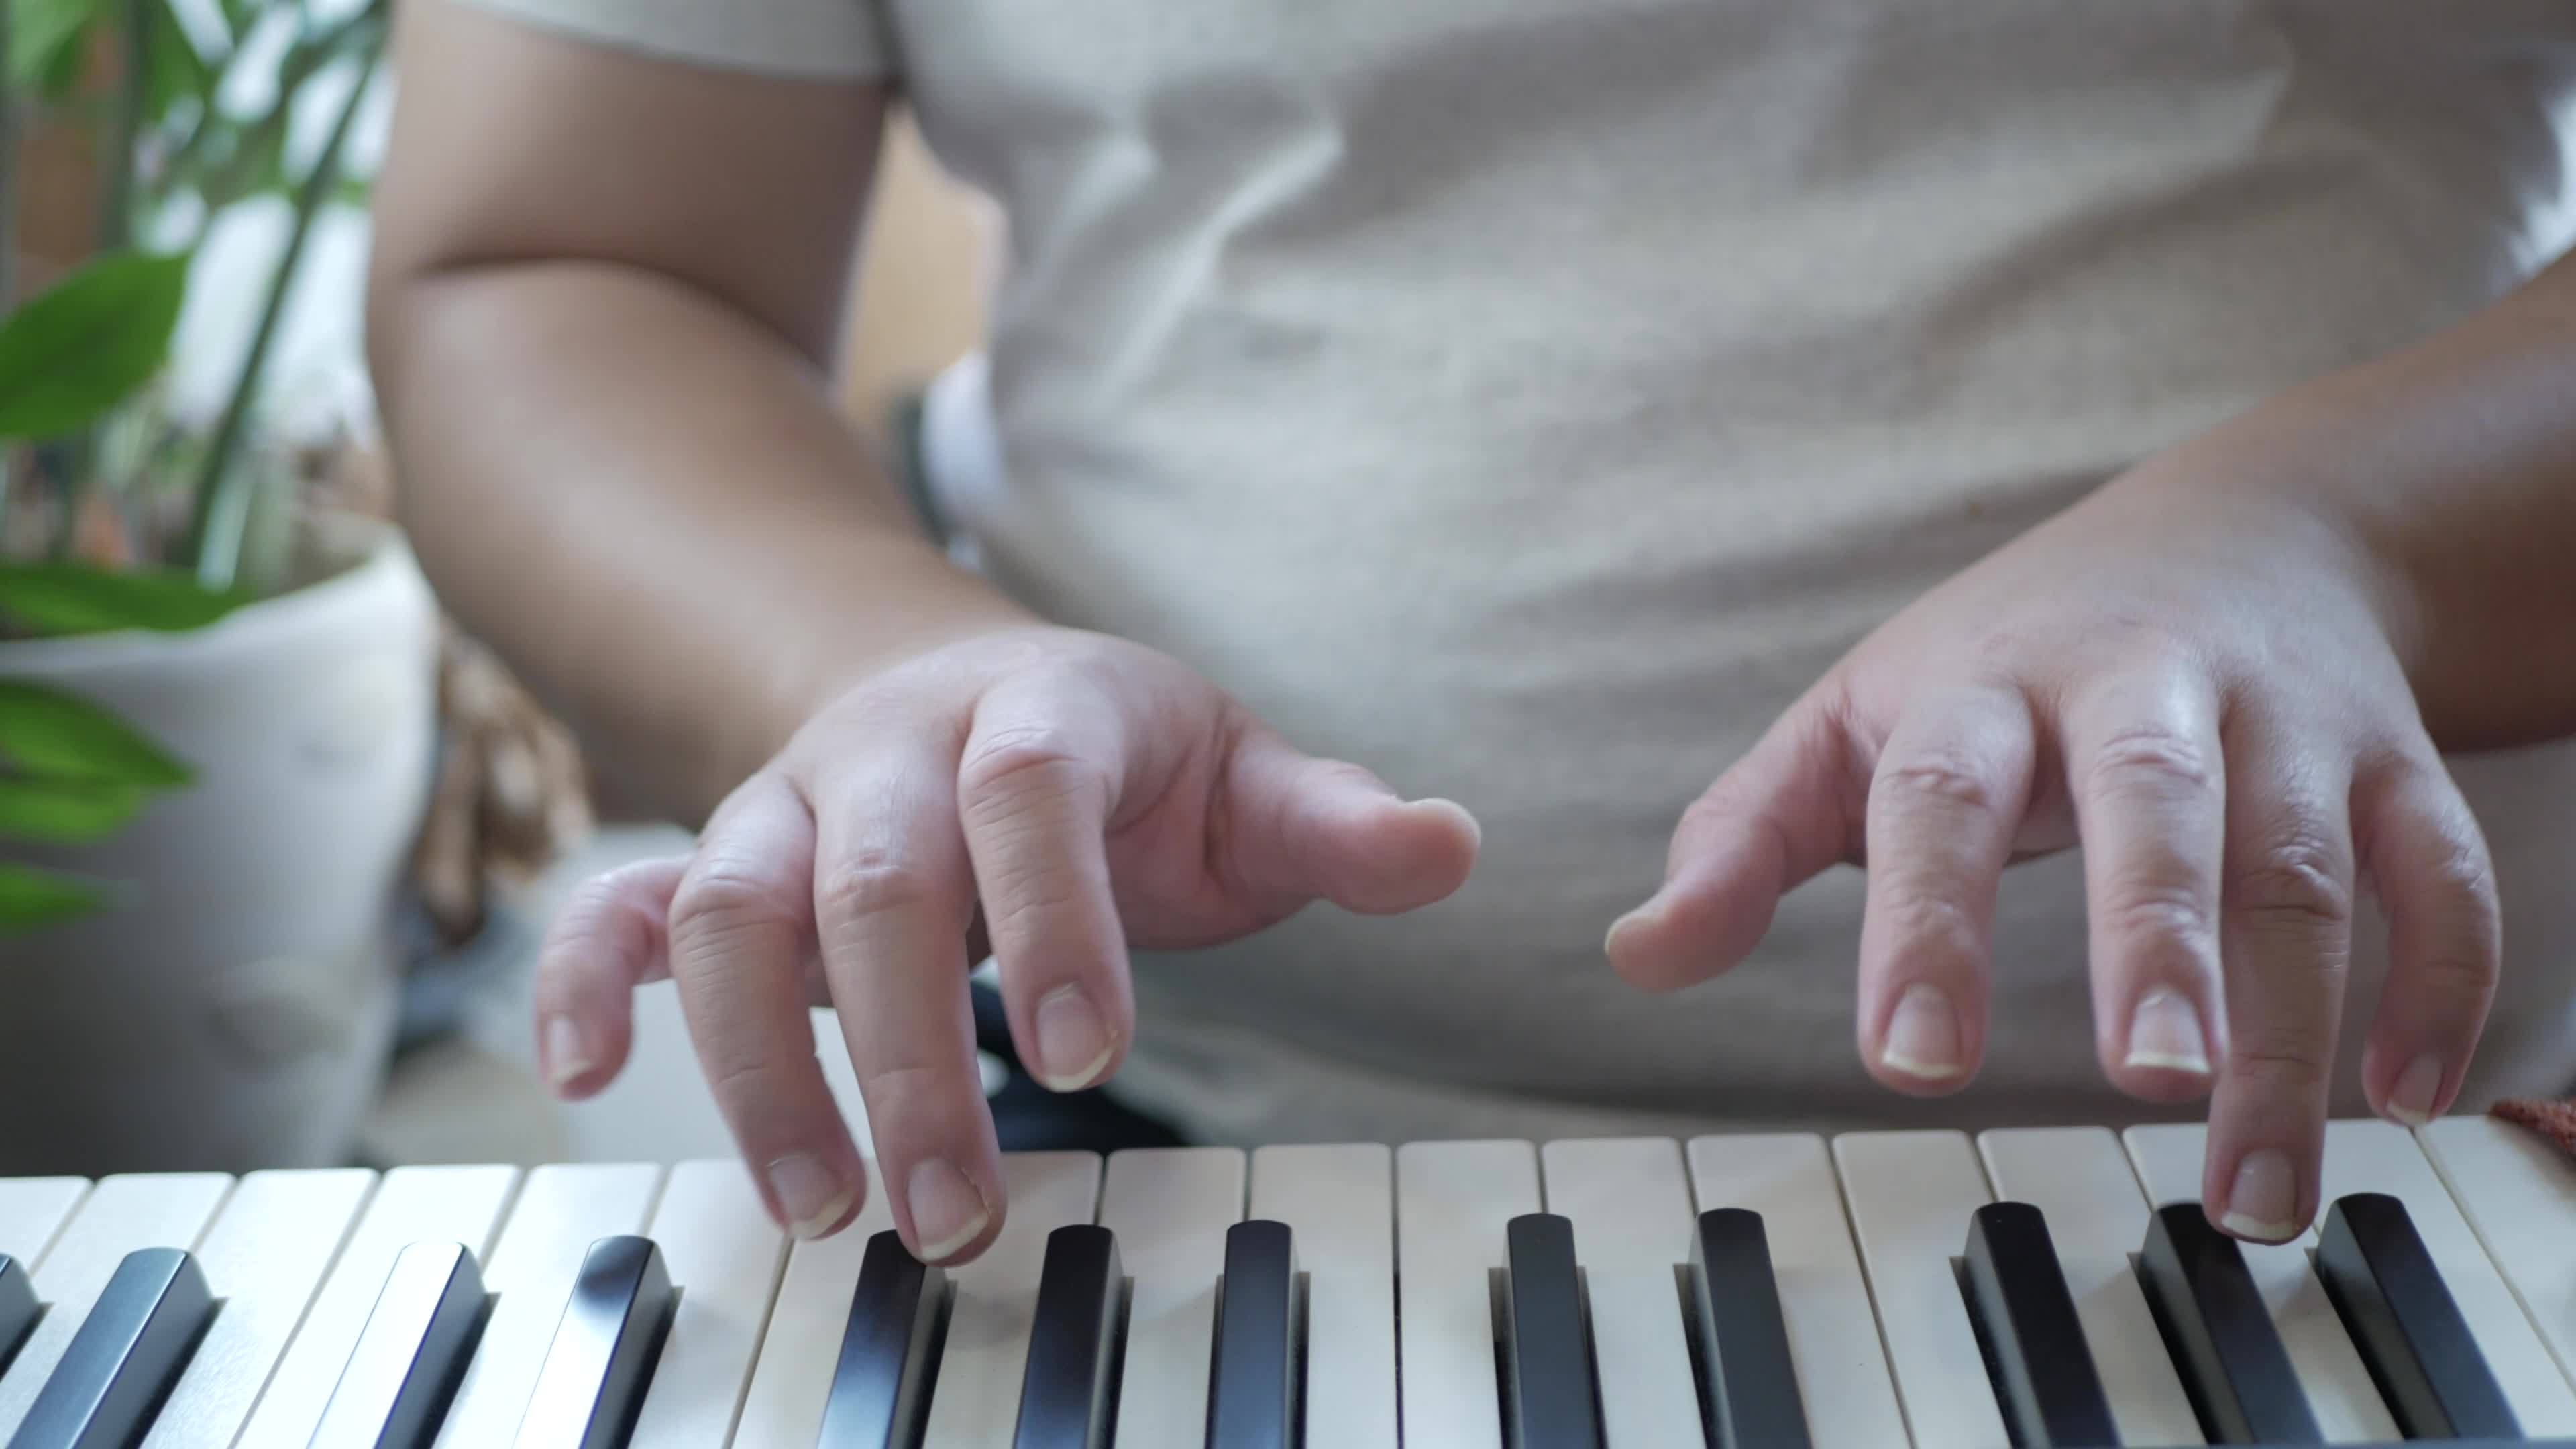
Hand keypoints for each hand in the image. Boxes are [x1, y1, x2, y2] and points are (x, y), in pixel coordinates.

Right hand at [531, 626, 1479, 1260]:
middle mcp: (892, 749)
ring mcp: (789, 801)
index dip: (1050, 913)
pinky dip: (584, 981)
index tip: (1083, 1057)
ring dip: (756, 1060)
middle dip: (902, 1049)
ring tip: (822, 1210)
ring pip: (731, 905)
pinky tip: (585, 1080)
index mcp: (1037, 709)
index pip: (1029, 790)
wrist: (958, 691)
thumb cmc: (1116, 761)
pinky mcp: (713, 860)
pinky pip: (620, 907)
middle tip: (954, 1210)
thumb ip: (1330, 820)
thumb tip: (1452, 846)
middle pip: (870, 877)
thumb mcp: (1235, 775)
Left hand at [1606, 457, 2498, 1243]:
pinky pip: (2435, 865)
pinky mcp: (2391, 752)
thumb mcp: (1857, 721)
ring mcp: (2277, 714)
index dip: (1926, 922)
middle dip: (2156, 938)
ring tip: (2254, 1190)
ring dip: (2290, 1029)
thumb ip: (1745, 838)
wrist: (2241, 526)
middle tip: (2149, 1079)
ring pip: (2298, 862)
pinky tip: (2407, 1095)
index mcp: (1983, 686)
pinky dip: (2439, 976)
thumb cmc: (2011, 659)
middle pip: (2154, 800)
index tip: (1912, 1062)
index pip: (1943, 793)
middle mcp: (2139, 686)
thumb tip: (1636, 955)